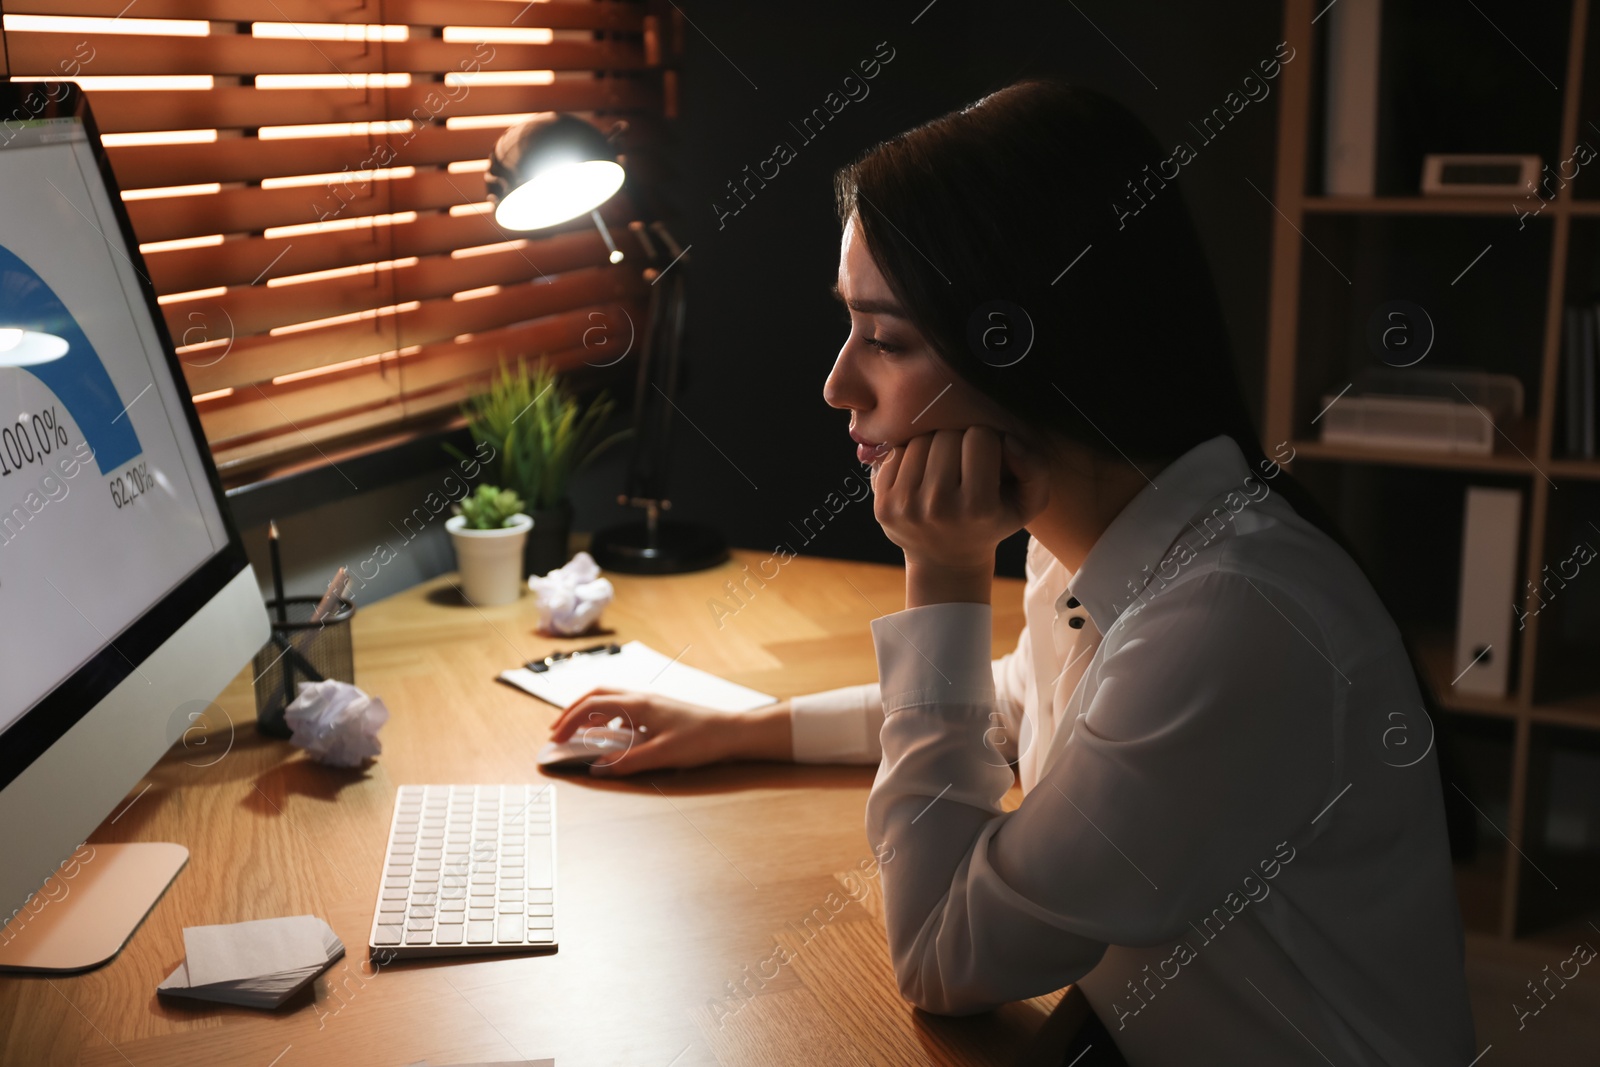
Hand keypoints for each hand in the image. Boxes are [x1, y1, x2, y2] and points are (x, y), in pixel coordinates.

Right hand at [547, 688, 740, 776]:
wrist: (732, 732)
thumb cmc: (701, 740)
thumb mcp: (661, 755)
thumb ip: (627, 762)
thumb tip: (597, 770)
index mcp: (639, 704)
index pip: (592, 706)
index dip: (569, 721)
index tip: (555, 739)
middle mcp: (642, 698)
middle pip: (597, 695)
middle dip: (573, 711)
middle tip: (558, 731)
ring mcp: (650, 703)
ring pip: (610, 700)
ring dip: (590, 714)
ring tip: (579, 734)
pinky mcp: (658, 711)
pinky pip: (624, 709)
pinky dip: (609, 720)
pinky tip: (613, 738)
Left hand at [870, 426, 1049, 570]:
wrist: (946, 561)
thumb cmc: (991, 523)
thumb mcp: (1027, 504)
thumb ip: (1035, 468)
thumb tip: (1009, 441)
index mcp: (977, 507)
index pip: (981, 437)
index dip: (987, 443)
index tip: (986, 462)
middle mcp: (939, 507)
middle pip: (947, 435)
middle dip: (959, 442)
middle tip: (963, 465)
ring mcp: (907, 506)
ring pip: (920, 440)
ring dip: (933, 447)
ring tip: (943, 470)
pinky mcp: (883, 504)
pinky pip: (895, 453)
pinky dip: (909, 457)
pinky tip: (921, 477)